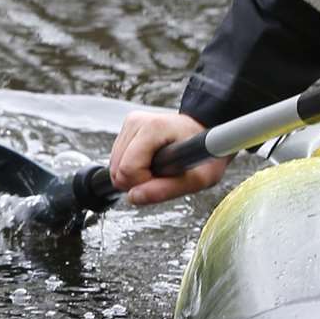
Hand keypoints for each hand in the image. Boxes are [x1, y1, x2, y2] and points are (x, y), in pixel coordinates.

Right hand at [108, 110, 230, 205]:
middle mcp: (138, 121)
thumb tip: (133, 197)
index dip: (145, 183)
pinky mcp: (127, 128)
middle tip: (163, 175)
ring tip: (159, 167)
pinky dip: (132, 168)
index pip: (128, 169)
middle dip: (138, 181)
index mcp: (154, 127)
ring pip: (113, 167)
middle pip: (117, 170)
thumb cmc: (205, 152)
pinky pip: (116, 161)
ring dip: (135, 175)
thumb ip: (164, 190)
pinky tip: (150, 161)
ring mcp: (131, 123)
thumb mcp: (197, 179)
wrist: (206, 133)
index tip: (165, 178)